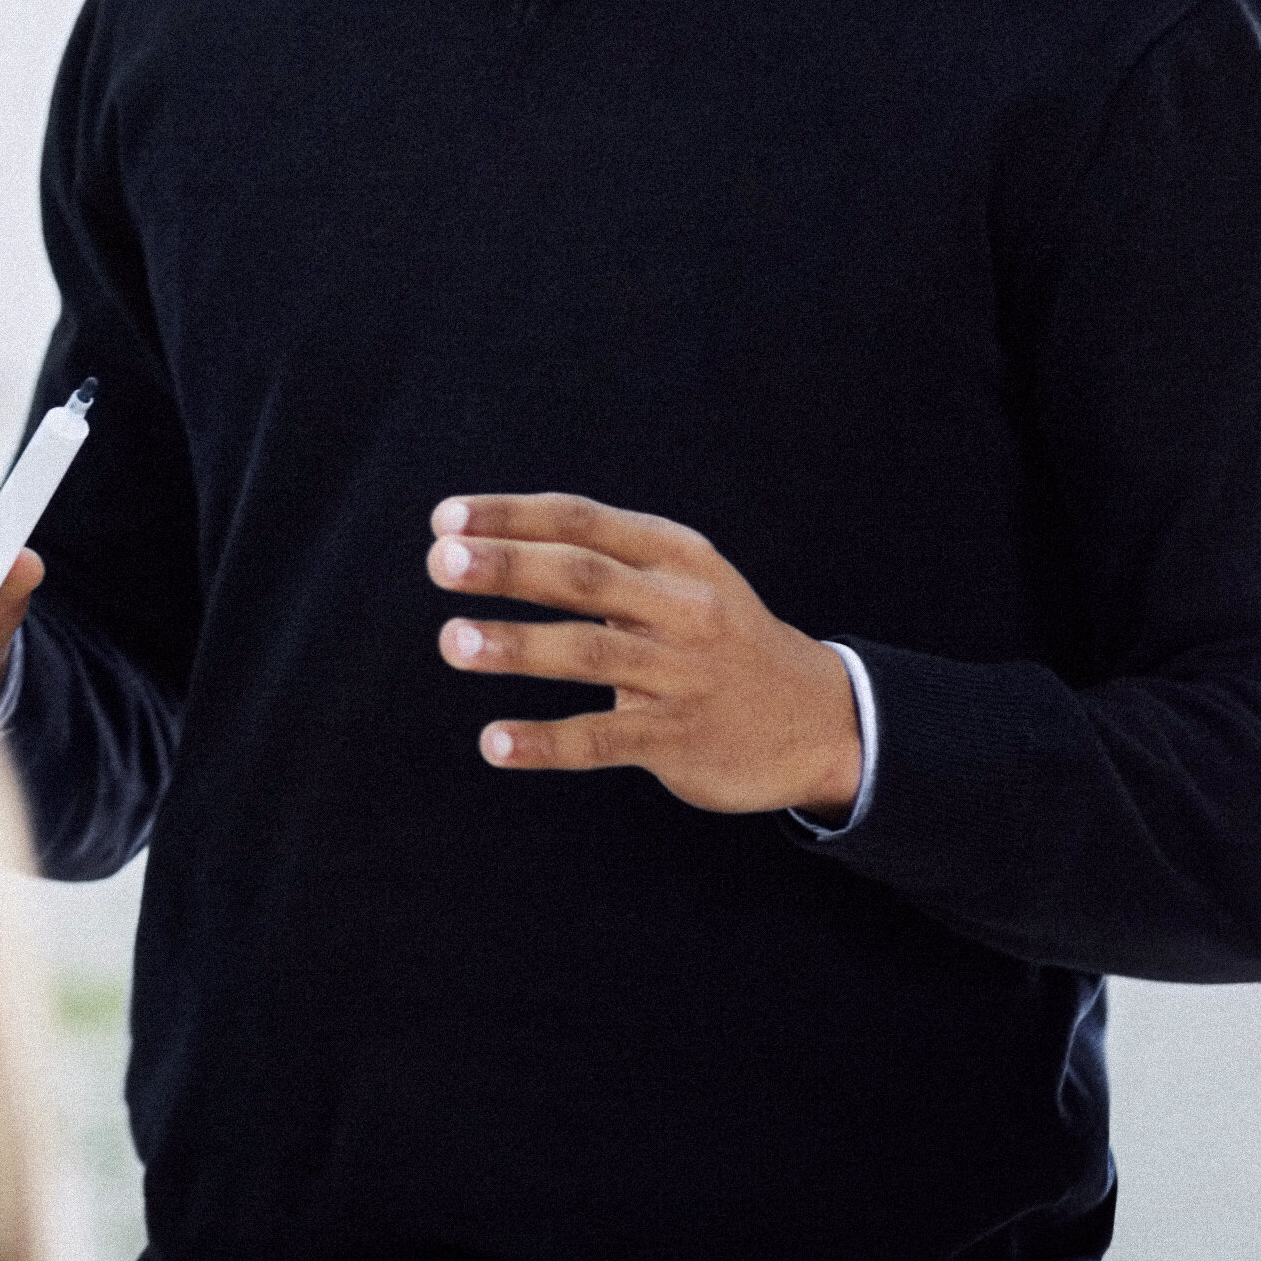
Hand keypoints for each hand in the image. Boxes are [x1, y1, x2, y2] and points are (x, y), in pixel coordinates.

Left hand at [427, 492, 860, 817]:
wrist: (819, 720)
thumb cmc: (716, 638)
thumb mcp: (680, 578)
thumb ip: (601, 557)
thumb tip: (483, 539)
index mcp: (674, 555)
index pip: (582, 521)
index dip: (512, 517)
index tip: (446, 520)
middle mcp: (682, 607)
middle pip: (584, 577)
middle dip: (509, 567)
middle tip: (441, 563)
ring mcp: (683, 675)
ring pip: (590, 654)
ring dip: (517, 647)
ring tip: (452, 641)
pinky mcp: (680, 739)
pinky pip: (603, 739)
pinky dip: (546, 742)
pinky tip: (495, 743)